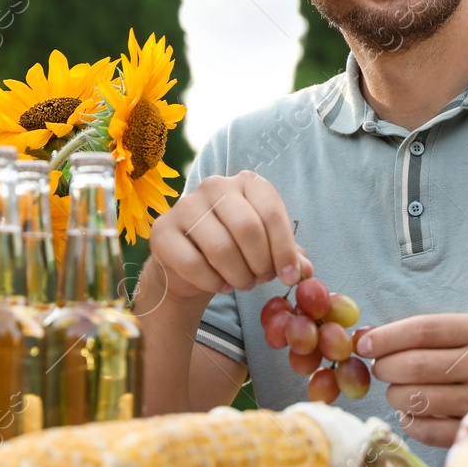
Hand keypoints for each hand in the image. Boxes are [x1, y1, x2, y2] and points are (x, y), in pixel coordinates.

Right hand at [147, 172, 307, 302]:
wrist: (190, 265)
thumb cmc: (237, 250)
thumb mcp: (267, 248)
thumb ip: (289, 256)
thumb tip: (304, 271)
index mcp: (247, 182)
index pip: (271, 212)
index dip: (284, 250)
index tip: (291, 277)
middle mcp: (215, 185)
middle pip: (248, 228)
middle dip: (261, 264)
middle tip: (261, 280)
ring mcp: (185, 205)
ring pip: (221, 248)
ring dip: (238, 276)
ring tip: (242, 283)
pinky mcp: (162, 230)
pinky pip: (193, 264)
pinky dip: (212, 282)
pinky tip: (219, 284)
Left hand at [356, 314, 467, 446]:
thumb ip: (422, 334)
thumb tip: (364, 335)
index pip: (422, 330)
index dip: (385, 337)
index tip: (362, 344)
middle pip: (412, 365)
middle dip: (385, 368)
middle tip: (382, 370)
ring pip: (414, 399)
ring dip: (395, 396)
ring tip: (400, 391)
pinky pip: (425, 430)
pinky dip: (410, 422)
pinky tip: (414, 413)